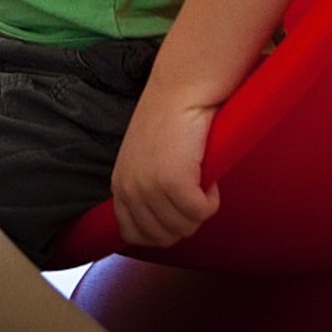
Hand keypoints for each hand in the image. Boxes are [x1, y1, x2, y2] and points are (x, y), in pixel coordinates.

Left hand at [110, 89, 220, 247]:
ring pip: (185, 227)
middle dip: (185, 221)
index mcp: (119, 185)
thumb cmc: (169, 126)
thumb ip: (144, 193)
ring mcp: (149, 187)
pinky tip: (207, 174)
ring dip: (200, 208)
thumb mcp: (143, 164)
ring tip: (197, 177)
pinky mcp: (174, 183)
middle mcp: (129, 189)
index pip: (132, 235)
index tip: (177, 213)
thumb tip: (161, 229)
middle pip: (163, 238)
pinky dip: (212, 199)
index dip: (161, 232)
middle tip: (192, 191)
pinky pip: (201, 212)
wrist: (180, 93)